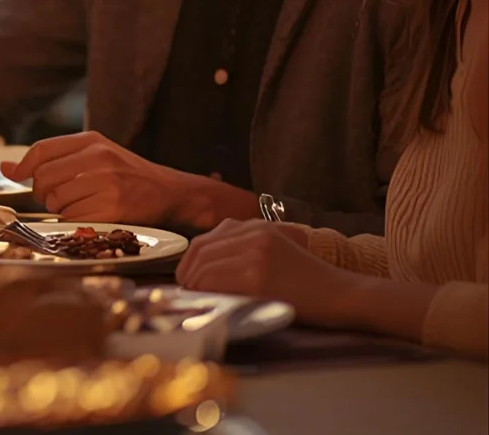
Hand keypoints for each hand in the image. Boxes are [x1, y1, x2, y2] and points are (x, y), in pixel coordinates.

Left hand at [1, 131, 183, 223]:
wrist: (170, 191)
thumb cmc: (126, 174)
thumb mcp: (94, 155)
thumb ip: (52, 158)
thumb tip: (6, 168)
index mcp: (91, 140)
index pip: (41, 150)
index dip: (23, 166)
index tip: (16, 176)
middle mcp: (98, 158)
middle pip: (43, 178)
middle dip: (43, 192)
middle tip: (58, 196)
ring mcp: (106, 182)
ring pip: (56, 200)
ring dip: (60, 208)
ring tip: (82, 204)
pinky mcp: (113, 207)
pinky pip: (73, 218)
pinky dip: (75, 221)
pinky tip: (91, 214)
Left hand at [176, 219, 348, 322]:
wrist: (343, 294)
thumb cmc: (309, 281)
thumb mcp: (276, 250)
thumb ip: (244, 249)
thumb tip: (202, 269)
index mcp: (256, 226)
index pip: (206, 240)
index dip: (190, 261)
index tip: (187, 279)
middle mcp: (254, 233)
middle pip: (200, 251)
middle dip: (188, 274)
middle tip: (186, 292)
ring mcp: (255, 253)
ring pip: (205, 267)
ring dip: (195, 286)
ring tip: (198, 300)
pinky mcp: (257, 276)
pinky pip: (217, 283)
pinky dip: (207, 294)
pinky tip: (211, 303)